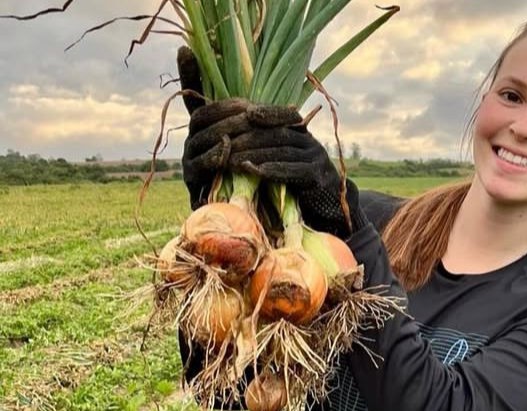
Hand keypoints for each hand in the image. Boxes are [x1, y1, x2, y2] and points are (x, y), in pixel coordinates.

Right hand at [177, 46, 300, 209]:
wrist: (254, 218)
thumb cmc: (263, 177)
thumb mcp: (267, 148)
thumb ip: (269, 127)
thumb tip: (295, 108)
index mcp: (209, 125)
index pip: (195, 94)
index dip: (189, 73)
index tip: (186, 48)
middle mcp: (194, 138)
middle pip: (205, 114)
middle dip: (231, 110)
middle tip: (254, 110)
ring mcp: (190, 159)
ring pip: (204, 137)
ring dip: (228, 130)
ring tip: (248, 126)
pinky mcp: (192, 182)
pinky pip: (201, 163)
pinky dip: (217, 156)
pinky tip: (230, 151)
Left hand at [181, 98, 364, 236]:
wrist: (331, 207)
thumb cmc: (300, 185)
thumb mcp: (286, 162)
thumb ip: (269, 149)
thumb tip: (234, 139)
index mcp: (303, 135)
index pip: (282, 117)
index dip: (264, 114)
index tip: (240, 113)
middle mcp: (311, 142)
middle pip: (278, 133)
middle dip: (250, 136)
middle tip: (225, 141)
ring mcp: (316, 159)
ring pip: (283, 151)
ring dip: (256, 153)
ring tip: (232, 158)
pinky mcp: (318, 178)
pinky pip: (293, 171)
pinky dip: (272, 170)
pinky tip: (253, 171)